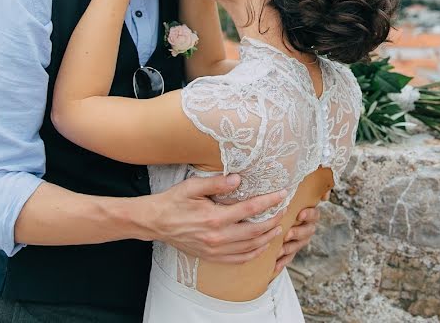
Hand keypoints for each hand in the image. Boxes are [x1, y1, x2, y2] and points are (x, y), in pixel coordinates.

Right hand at [145, 173, 287, 264]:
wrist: (155, 222)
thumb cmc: (173, 201)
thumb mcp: (193, 186)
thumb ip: (217, 183)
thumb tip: (238, 179)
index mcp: (214, 217)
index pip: (250, 209)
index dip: (269, 201)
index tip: (282, 194)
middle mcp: (217, 236)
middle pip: (255, 231)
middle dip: (273, 220)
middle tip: (284, 211)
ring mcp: (214, 249)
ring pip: (249, 248)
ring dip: (267, 238)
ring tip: (277, 228)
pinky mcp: (210, 256)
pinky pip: (237, 260)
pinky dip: (253, 254)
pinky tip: (261, 246)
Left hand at [273, 189, 329, 273]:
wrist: (275, 215)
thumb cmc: (287, 202)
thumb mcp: (298, 195)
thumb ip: (315, 191)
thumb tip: (325, 196)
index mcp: (309, 214)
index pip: (315, 214)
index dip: (309, 215)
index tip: (300, 215)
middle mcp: (307, 227)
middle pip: (308, 231)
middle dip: (298, 233)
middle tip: (288, 234)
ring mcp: (299, 240)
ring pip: (299, 245)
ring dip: (290, 248)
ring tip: (280, 250)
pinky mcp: (291, 251)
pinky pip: (289, 258)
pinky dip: (283, 262)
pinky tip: (275, 265)